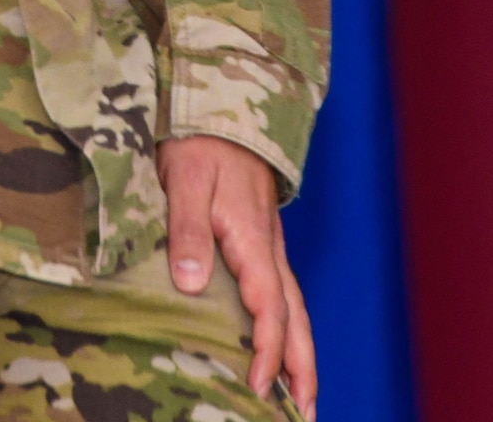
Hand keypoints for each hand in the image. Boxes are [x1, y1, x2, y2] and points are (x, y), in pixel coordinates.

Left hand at [158, 136, 314, 420]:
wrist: (222, 102)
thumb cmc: (200, 141)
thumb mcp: (185, 179)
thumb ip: (188, 230)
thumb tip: (190, 285)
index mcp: (252, 240)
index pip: (268, 308)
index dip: (265, 352)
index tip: (259, 389)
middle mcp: (269, 248)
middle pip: (294, 318)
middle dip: (302, 369)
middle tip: (307, 415)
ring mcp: (269, 244)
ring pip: (294, 308)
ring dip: (301, 353)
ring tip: (304, 396)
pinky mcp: (261, 237)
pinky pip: (282, 292)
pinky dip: (288, 326)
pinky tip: (281, 343)